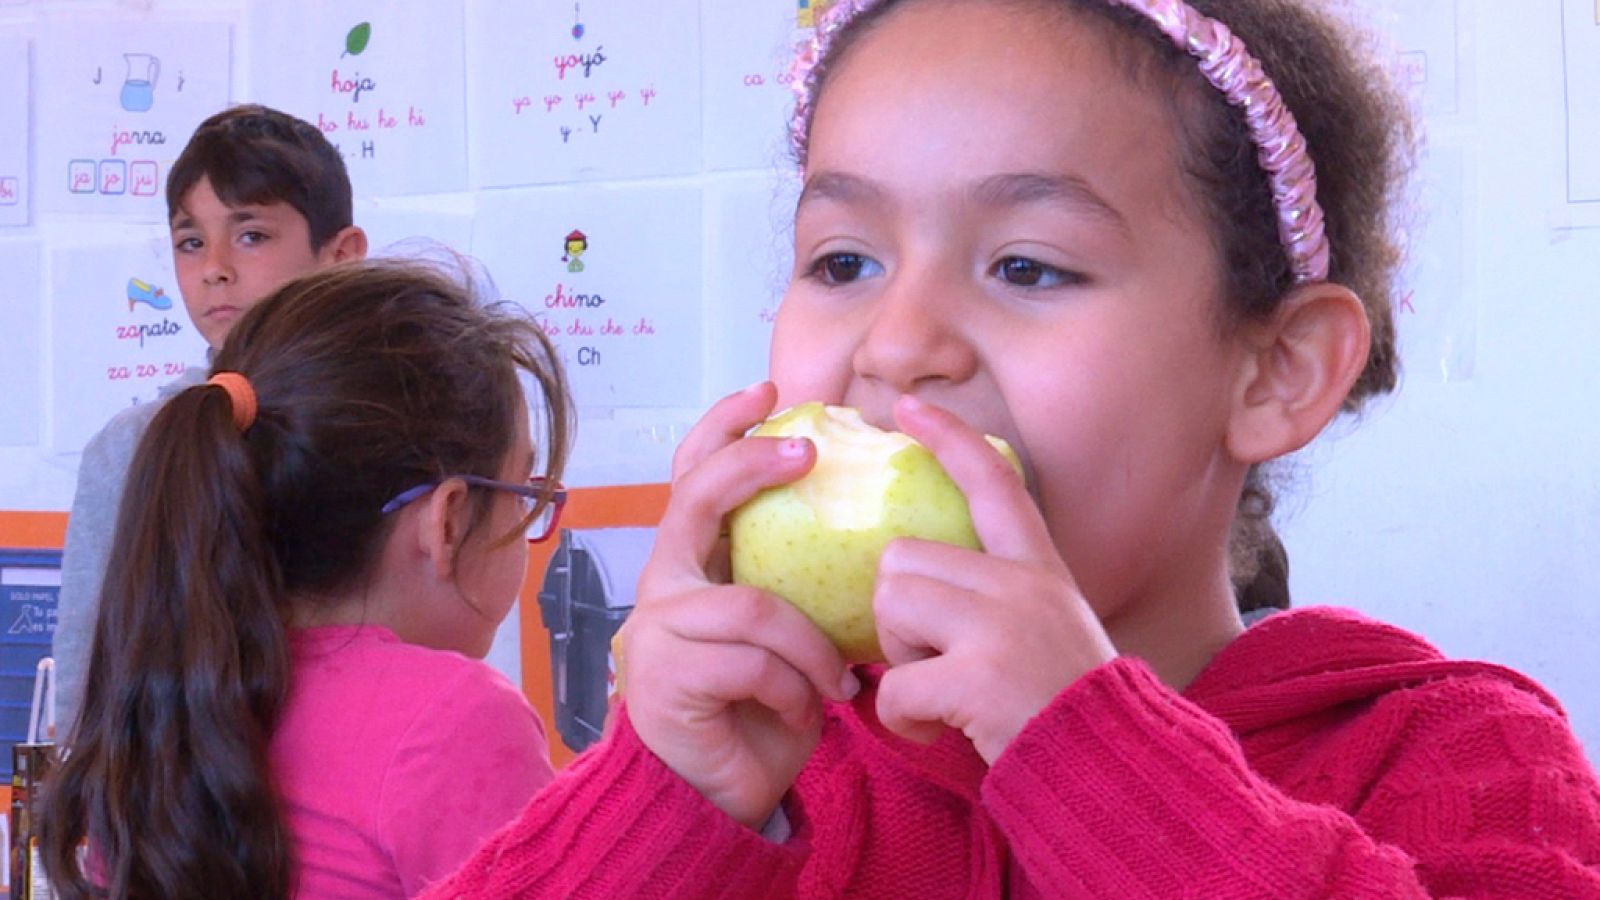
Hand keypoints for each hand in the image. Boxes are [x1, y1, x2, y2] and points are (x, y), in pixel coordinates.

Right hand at [619, 382, 857, 829]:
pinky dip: (794, 689)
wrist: (720, 793)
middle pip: (697, 499)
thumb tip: (870, 526)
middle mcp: (663, 585)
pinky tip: (803, 715)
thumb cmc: (763, 706)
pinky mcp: (666, 678)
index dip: (726, 426)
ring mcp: (659, 630)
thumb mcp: (789, 631)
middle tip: (806, 453)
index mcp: (692, 565)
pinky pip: (754, 662)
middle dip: (751, 464)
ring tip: (836, 685)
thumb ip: (798, 580)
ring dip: (810, 649)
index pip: (694, 475)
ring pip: (754, 606)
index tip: (772, 391)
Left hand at [873, 395, 1116, 763]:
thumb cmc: (1067, 709)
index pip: (994, 481)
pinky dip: (901, 718)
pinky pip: (894, 685)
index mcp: (1041, 568)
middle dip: (898, 614)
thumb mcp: (1049, 630)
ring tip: (940, 691)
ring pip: (890, 607)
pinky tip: (936, 730)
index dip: (948, 437)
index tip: (905, 406)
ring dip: (898, 660)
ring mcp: (1002, 627)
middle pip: (901, 558)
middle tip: (935, 660)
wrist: (1117, 775)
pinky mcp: (979, 677)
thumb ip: (996, 597)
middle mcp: (1024, 585)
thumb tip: (913, 581)